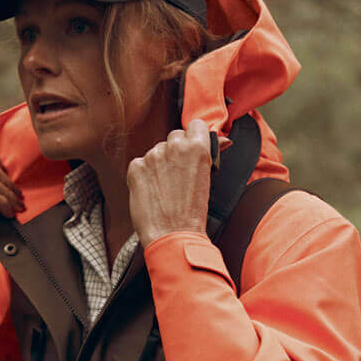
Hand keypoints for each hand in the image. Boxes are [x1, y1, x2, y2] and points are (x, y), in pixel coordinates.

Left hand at [127, 119, 211, 247]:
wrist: (172, 236)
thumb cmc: (192, 213)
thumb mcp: (208, 180)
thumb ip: (213, 154)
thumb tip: (225, 140)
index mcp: (197, 147)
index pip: (196, 125)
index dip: (194, 138)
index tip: (192, 151)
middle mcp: (174, 146)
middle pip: (174, 136)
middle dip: (176, 151)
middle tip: (178, 175)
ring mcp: (153, 156)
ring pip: (157, 150)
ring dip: (159, 163)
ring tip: (165, 188)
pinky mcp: (136, 167)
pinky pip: (140, 163)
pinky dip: (144, 175)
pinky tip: (152, 192)